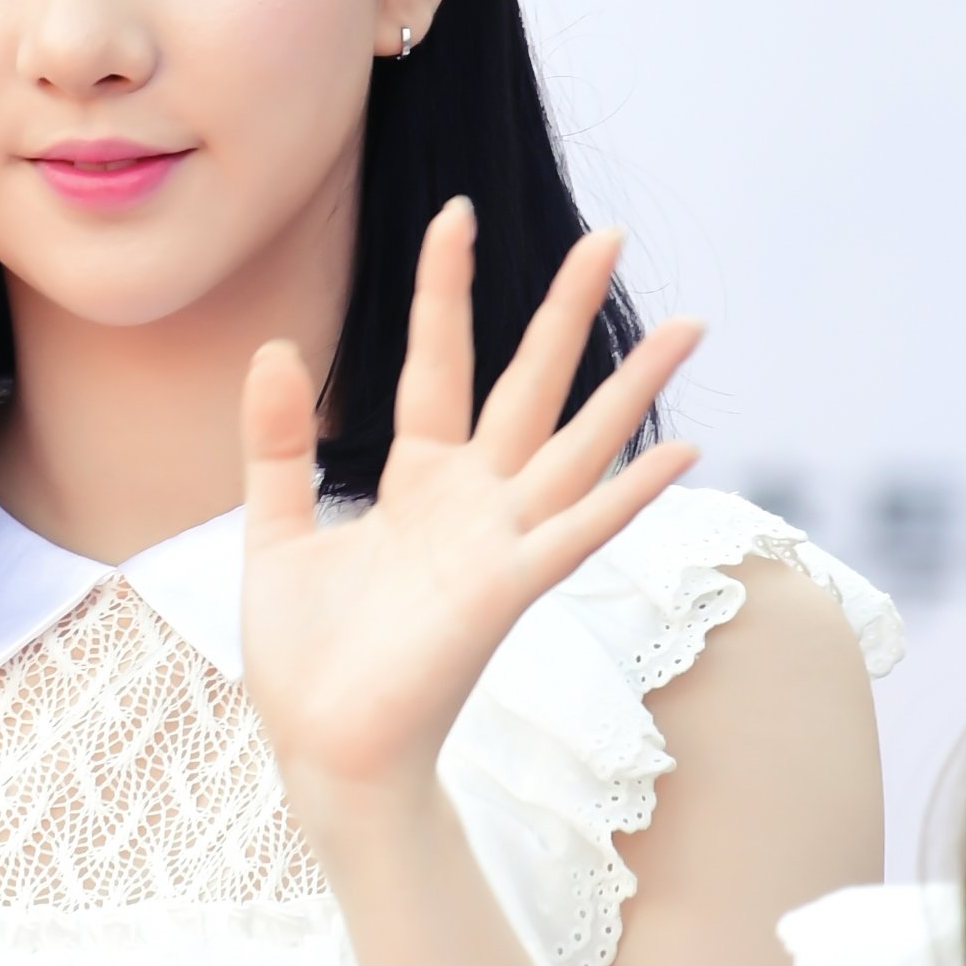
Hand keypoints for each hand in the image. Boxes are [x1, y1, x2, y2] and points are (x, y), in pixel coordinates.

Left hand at [239, 198, 702, 859]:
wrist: (321, 751)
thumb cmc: (306, 658)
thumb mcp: (277, 530)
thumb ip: (278, 444)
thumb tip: (275, 347)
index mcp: (417, 482)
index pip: (439, 363)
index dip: (447, 290)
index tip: (457, 214)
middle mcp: (471, 502)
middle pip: (529, 384)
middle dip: (566, 310)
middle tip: (609, 234)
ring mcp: (498, 543)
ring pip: (578, 444)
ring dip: (633, 386)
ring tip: (690, 323)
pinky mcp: (505, 591)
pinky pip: (577, 531)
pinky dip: (629, 495)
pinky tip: (681, 451)